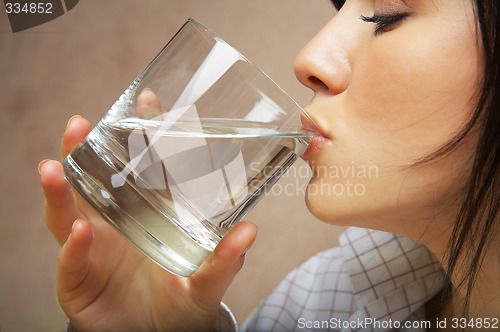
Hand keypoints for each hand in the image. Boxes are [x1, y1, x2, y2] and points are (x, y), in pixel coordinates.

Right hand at [39, 90, 257, 331]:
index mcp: (146, 215)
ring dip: (61, 190)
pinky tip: (79, 232)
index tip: (148, 101)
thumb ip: (225, 260)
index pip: (142, 169)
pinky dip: (73, 247)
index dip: (143, 135)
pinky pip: (71, 261)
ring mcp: (92, 250)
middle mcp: (115, 225)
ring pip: (69, 213)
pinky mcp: (78, 280)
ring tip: (56, 166)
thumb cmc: (181, 303)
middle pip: (94, 182)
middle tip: (81, 125)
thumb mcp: (206, 281)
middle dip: (84, 151)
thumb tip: (250, 232)